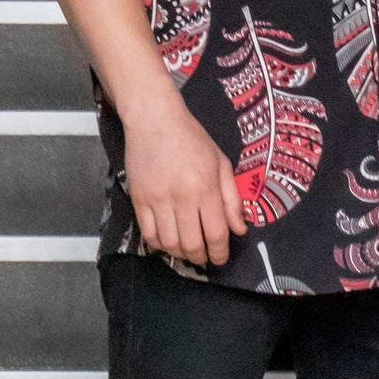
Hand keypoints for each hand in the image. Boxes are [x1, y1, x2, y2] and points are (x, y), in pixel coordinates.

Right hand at [122, 85, 248, 266]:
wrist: (154, 120)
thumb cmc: (192, 138)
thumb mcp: (221, 163)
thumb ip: (232, 198)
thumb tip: (239, 229)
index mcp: (205, 188)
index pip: (215, 234)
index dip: (220, 253)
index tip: (221, 258)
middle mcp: (181, 197)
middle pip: (192, 244)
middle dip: (201, 257)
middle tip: (205, 258)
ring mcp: (157, 200)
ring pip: (169, 244)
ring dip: (181, 253)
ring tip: (188, 250)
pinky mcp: (138, 199)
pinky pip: (149, 234)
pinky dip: (159, 245)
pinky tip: (168, 241)